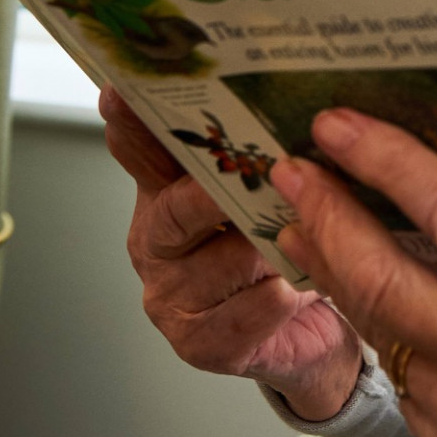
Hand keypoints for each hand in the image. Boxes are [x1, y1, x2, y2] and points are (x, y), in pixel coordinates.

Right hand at [100, 86, 363, 420]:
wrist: (316, 330)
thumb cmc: (291, 248)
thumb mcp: (276, 190)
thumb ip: (264, 149)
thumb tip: (288, 95)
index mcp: (167, 192)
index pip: (141, 152)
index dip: (131, 124)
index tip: (120, 93)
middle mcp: (159, 243)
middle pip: (174, 209)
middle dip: (218, 194)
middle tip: (261, 173)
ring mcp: (173, 296)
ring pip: (218, 263)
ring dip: (266, 250)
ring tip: (304, 238)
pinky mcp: (200, 343)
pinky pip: (240, 315)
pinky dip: (274, 300)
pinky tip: (296, 290)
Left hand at [271, 108, 436, 436]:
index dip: (393, 168)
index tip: (347, 129)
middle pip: (386, 282)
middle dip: (330, 216)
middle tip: (296, 169)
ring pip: (381, 330)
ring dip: (337, 270)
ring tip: (308, 220)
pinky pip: (409, 378)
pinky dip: (391, 330)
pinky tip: (380, 298)